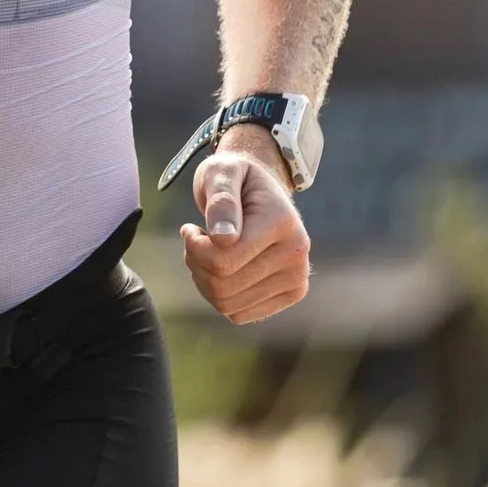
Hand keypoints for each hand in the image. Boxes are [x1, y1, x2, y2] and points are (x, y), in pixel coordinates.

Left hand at [179, 130, 311, 324]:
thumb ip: (220, 199)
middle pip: (223, 286)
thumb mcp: (221, 173)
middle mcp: (297, 255)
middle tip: (196, 240)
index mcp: (283, 223)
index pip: (223, 261)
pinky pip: (238, 314)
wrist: (261, 191)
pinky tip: (222, 268)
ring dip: (205, 280)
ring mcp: (297, 278)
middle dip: (197, 264)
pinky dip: (219, 295)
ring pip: (228, 304)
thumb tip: (223, 238)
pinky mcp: (291, 294)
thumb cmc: (235, 178)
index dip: (194, 248)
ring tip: (208, 251)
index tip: (190, 228)